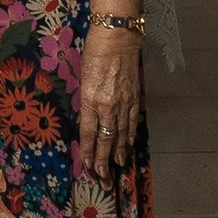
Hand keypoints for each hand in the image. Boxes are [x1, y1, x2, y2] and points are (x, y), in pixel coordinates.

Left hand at [76, 23, 142, 177]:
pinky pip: (131, 123)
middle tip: (103, 180)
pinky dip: (129, 138)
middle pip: (106, 140)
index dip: (88, 153)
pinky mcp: (134, 97)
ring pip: (120, 135)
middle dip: (103, 162)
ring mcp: (124, 102)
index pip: (89, 133)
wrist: (118, 37)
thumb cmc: (94, 53)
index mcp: (91, 99)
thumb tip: (88, 120)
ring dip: (117, 154)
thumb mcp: (83, 78)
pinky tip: (127, 147)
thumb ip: (86, 101)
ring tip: (115, 169)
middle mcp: (108, 105)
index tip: (87, 167)